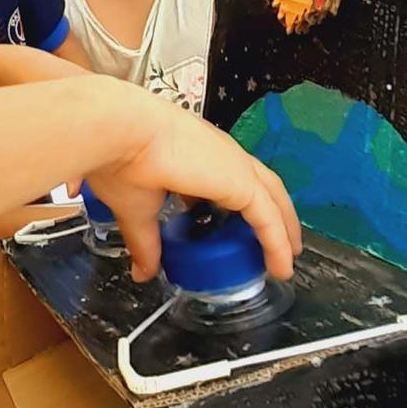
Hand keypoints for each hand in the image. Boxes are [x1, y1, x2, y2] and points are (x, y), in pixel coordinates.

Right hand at [74, 80, 300, 284]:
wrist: (120, 135)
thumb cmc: (119, 158)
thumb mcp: (136, 210)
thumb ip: (145, 243)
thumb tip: (142, 272)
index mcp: (194, 155)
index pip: (225, 179)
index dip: (233, 204)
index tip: (230, 227)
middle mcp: (219, 155)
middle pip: (259, 185)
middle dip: (271, 213)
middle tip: (278, 241)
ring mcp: (233, 165)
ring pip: (271, 198)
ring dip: (282, 227)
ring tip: (287, 256)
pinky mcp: (242, 182)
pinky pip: (269, 218)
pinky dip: (278, 242)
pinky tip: (281, 265)